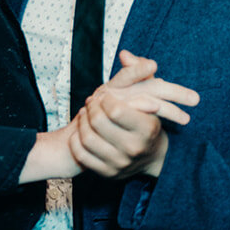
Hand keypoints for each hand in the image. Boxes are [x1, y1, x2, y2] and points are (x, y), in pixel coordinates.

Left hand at [69, 51, 196, 178]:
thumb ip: (138, 72)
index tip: (105, 96)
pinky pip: (82, 154)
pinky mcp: (106, 174)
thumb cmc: (147, 120)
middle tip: (91, 103)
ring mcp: (120, 164)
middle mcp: (134, 149)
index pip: (115, 110)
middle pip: (98, 122)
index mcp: (147, 128)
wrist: (151, 157)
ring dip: (82, 122)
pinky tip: (81, 132)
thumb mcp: (149, 95)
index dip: (105, 99)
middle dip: (91, 107)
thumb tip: (124, 54)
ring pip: (87, 138)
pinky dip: (77, 140)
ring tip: (86, 115)